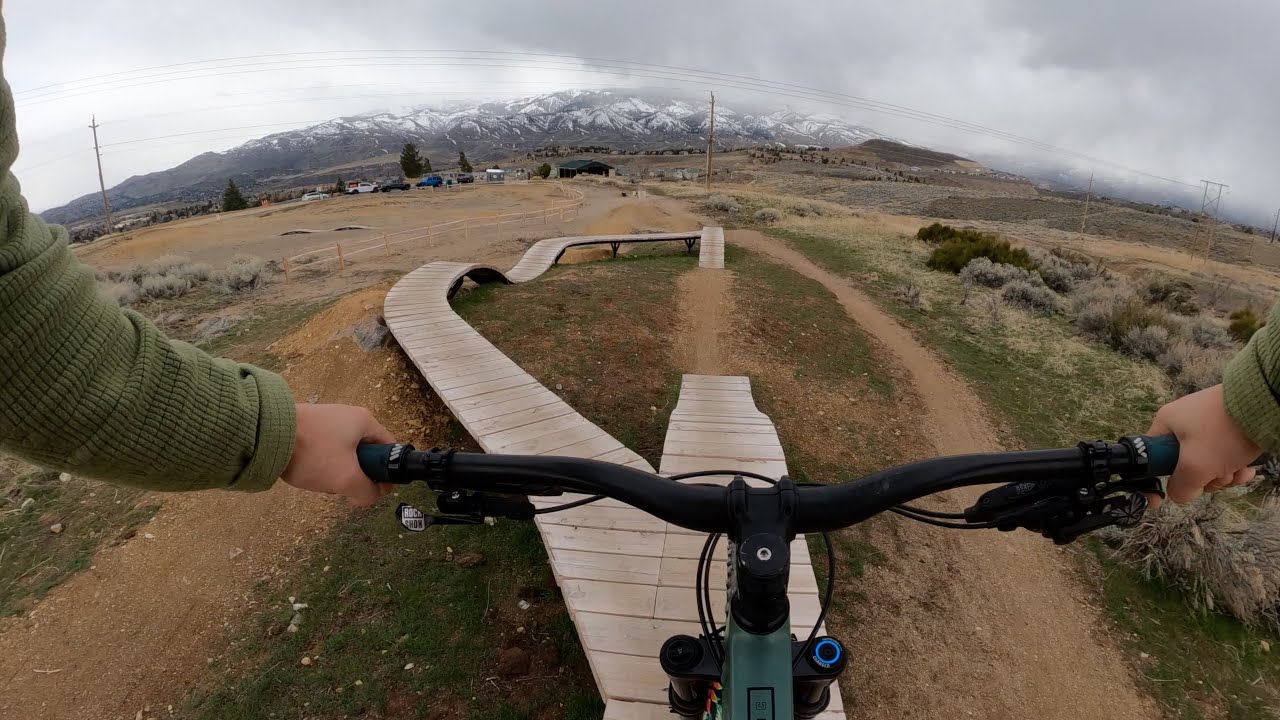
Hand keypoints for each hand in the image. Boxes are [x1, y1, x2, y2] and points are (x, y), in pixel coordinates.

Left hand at [282, 403, 395, 505]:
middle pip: (366, 452)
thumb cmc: (313, 452)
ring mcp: (327, 419)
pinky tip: (310, 471)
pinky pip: (325, 449)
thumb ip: (367, 492)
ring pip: (344, 453)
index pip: (389, 448)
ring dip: (339, 470)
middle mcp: (348, 415)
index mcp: (365, 421)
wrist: (267, 434)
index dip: (387, 472)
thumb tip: (372, 496)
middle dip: (358, 473)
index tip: (376, 489)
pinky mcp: (308, 426)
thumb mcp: (346, 478)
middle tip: (346, 486)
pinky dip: (321, 463)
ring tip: (323, 479)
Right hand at [1145, 384, 1260, 508]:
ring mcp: (1209, 422)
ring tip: (1236, 470)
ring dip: (1223, 473)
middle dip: (1204, 477)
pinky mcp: (1230, 425)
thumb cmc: (1222, 433)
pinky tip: (1247, 469)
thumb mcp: (1195, 467)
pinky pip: (1226, 453)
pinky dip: (1235, 464)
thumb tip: (1179, 494)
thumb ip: (1181, 487)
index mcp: (1166, 422)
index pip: (1153, 456)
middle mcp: (1184, 420)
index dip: (1161, 477)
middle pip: (1185, 463)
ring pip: (1208, 461)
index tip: (1171, 492)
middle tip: (1216, 476)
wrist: (1263, 406)